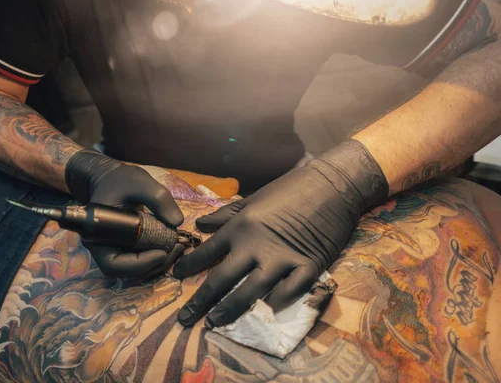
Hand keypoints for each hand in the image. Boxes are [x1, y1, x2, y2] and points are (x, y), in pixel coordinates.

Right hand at [65, 150, 183, 277]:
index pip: (113, 264)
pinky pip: (139, 259)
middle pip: (126, 270)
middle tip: (176, 249)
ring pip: (134, 268)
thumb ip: (158, 198)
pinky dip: (156, 256)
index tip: (162, 252)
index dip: (138, 264)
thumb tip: (178, 221)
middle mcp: (103, 246)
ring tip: (177, 247)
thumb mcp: (140, 183)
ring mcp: (114, 248)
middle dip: (153, 265)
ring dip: (157, 263)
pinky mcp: (125, 246)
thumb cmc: (120, 179)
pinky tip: (171, 245)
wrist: (111, 178)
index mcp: (97, 234)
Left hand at [173, 140, 387, 327]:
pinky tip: (268, 310)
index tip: (175, 277)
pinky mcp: (308, 266)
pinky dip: (278, 302)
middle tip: (185, 318)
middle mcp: (255, 245)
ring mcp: (282, 258)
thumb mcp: (253, 198)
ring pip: (250, 292)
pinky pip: (289, 292)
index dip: (188, 267)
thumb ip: (226, 215)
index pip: (207, 252)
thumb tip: (200, 225)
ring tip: (215, 323)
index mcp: (240, 227)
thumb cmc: (289, 189)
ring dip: (230, 310)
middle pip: (222, 279)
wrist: (332, 184)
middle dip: (201, 301)